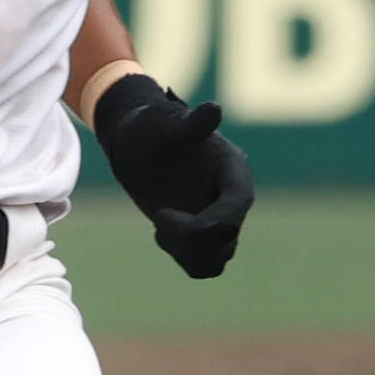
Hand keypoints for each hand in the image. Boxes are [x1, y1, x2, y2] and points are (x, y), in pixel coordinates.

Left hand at [91, 72, 253, 280]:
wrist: (136, 146)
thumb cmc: (149, 129)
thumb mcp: (164, 125)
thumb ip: (190, 124)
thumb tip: (215, 109)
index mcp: (233, 169)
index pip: (238, 204)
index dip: (206, 220)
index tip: (163, 215)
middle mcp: (233, 196)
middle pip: (227, 236)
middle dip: (188, 237)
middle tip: (158, 217)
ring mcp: (220, 217)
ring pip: (219, 256)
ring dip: (186, 252)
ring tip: (160, 228)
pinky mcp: (205, 235)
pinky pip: (206, 265)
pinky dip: (184, 259)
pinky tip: (162, 235)